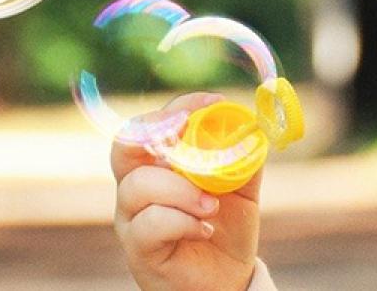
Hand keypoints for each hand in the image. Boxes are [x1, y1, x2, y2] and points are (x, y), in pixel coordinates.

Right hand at [112, 92, 262, 290]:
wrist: (224, 281)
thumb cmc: (224, 231)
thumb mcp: (242, 191)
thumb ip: (244, 159)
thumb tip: (252, 127)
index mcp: (157, 165)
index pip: (152, 124)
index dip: (178, 107)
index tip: (213, 103)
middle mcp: (136, 187)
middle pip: (124, 146)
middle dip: (157, 132)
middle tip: (190, 133)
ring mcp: (132, 219)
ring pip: (138, 186)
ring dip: (182, 190)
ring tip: (211, 206)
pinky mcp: (138, 249)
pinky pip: (149, 224)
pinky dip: (182, 222)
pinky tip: (204, 230)